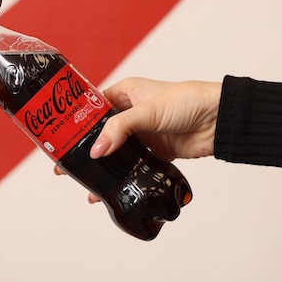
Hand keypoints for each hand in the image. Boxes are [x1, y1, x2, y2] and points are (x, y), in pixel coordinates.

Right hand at [55, 78, 220, 203]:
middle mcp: (131, 113)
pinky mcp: (154, 152)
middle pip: (100, 132)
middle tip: (64, 165)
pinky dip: (120, 176)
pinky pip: (131, 166)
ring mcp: (142, 134)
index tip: (60, 137)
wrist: (221, 120)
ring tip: (83, 182)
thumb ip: (119, 130)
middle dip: (83, 148)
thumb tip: (95, 151)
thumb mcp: (147, 112)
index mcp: (126, 93)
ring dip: (101, 166)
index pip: (93, 107)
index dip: (76, 122)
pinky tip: (108, 189)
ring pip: (114, 151)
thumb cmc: (189, 101)